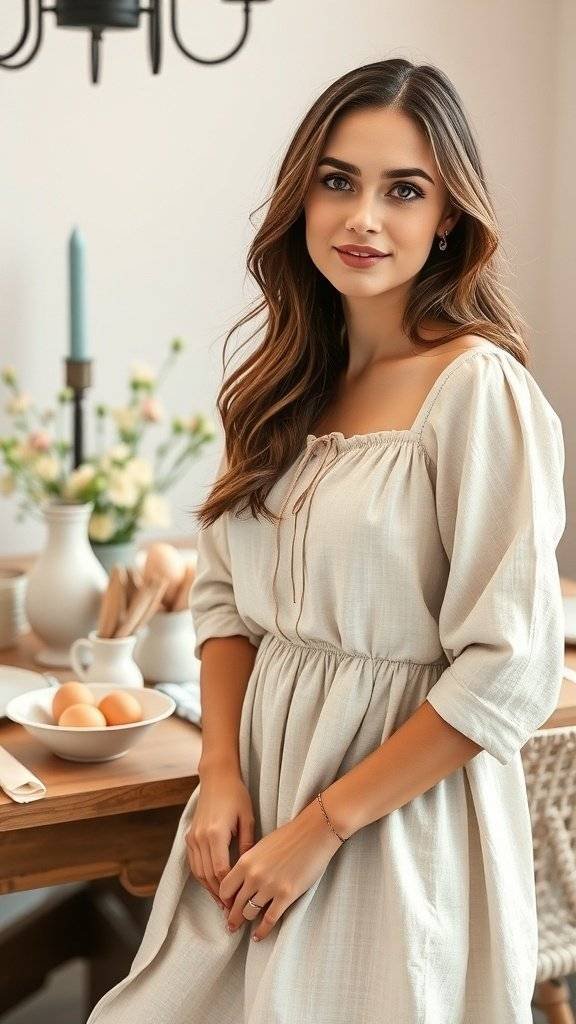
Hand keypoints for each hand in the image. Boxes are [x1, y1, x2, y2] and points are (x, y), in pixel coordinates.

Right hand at [185, 768, 256, 909]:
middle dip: (219, 895)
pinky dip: (202, 878)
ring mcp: (192, 837)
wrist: (217, 778)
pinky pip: (194, 863)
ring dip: (209, 890)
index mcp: (215, 833)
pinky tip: (212, 887)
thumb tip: (250, 870)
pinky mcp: (189, 836)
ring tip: (222, 904)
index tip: (238, 903)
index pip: (220, 871)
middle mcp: (200, 838)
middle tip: (231, 912)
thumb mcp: (248, 819)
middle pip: (207, 876)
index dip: (229, 890)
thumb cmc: (236, 796)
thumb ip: (248, 845)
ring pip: (198, 872)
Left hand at [220, 795, 344, 941]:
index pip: (225, 888)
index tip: (226, 906)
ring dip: (247, 922)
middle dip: (232, 917)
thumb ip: (249, 864)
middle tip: (231, 926)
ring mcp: (270, 886)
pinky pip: (269, 919)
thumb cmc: (289, 836)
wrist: (314, 832)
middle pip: (235, 904)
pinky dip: (262, 931)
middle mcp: (254, 876)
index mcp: (246, 861)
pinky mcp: (286, 895)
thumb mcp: (261, 846)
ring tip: (246, 929)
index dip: (223, 900)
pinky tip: (258, 936)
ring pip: (250, 913)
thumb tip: (241, 882)